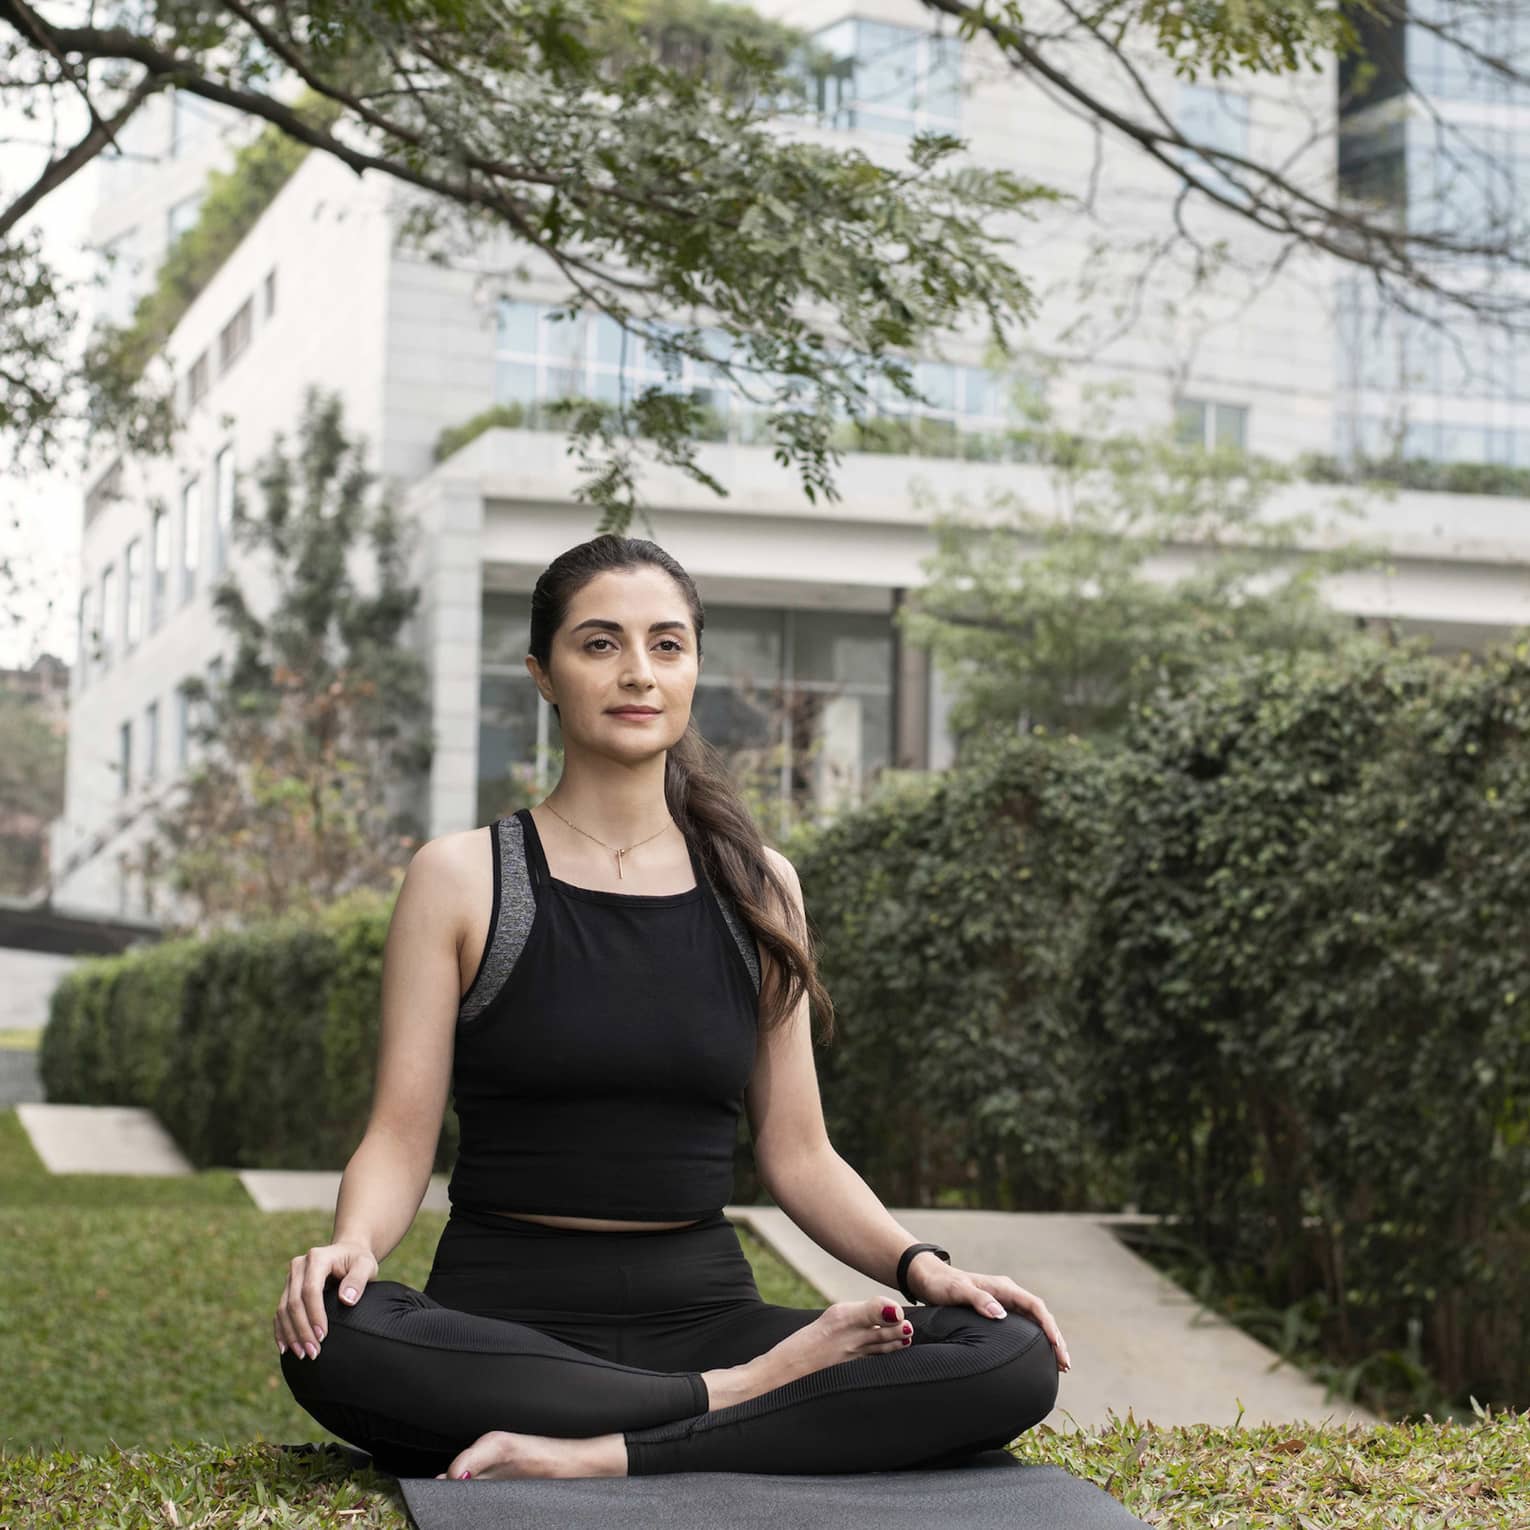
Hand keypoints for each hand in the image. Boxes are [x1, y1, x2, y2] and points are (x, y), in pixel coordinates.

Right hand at [275, 1240, 377, 1359]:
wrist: (348, 1253)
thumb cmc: (359, 1261)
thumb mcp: (366, 1265)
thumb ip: (358, 1279)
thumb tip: (346, 1299)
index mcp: (317, 1258)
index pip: (310, 1290)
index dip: (314, 1314)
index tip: (323, 1336)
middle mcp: (299, 1266)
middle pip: (294, 1302)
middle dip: (302, 1330)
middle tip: (313, 1353)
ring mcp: (291, 1278)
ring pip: (283, 1310)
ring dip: (291, 1335)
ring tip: (302, 1355)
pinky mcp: (287, 1289)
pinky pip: (279, 1312)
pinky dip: (281, 1331)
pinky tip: (285, 1348)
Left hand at [907, 1252, 1070, 1372]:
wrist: (928, 1279)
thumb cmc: (941, 1285)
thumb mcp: (957, 1291)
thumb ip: (978, 1300)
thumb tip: (1001, 1314)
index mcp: (1003, 1287)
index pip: (1034, 1306)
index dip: (1048, 1326)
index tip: (1058, 1346)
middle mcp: (1007, 1294)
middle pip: (1040, 1316)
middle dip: (1055, 1339)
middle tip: (1065, 1365)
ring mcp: (1003, 1303)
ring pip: (1034, 1323)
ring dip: (1048, 1342)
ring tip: (1059, 1366)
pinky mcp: (997, 1312)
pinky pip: (1022, 1327)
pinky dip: (1034, 1342)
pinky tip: (1037, 1357)